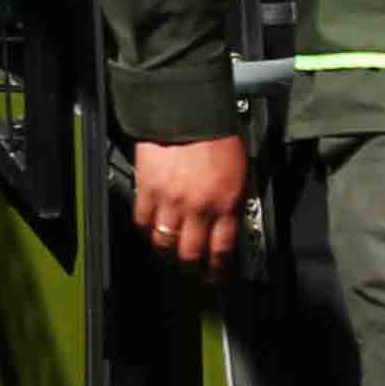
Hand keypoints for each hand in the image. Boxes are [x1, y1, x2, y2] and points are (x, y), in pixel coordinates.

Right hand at [129, 134, 249, 265]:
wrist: (188, 109)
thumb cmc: (216, 135)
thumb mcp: (240, 172)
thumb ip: (233, 202)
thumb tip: (229, 225)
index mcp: (226, 202)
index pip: (222, 249)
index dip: (218, 270)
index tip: (216, 276)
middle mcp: (199, 207)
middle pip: (191, 253)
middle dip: (192, 268)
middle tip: (192, 271)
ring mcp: (171, 200)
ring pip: (165, 243)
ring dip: (168, 253)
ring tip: (170, 254)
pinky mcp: (148, 190)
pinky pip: (144, 222)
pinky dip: (147, 230)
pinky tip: (151, 230)